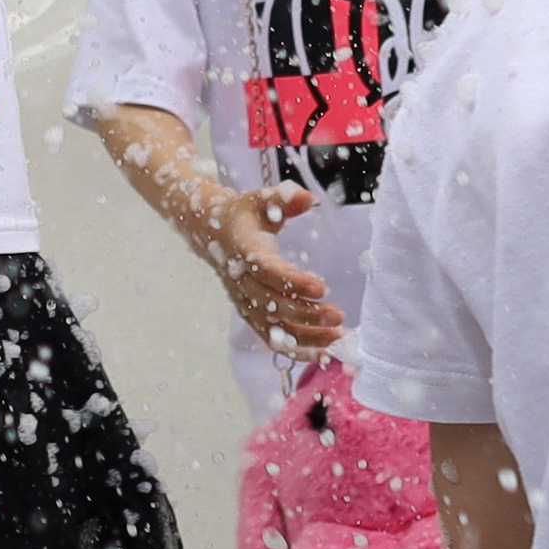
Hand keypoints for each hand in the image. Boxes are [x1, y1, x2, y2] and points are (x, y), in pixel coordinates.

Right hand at [198, 182, 344, 353]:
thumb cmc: (242, 215)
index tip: (322, 287)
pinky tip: (322, 353)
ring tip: (338, 336)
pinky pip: (270, 337)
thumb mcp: (259, 200)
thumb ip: (282, 198)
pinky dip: (295, 348)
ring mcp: (243, 300)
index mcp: (243, 250)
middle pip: (272, 305)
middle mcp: (241, 280)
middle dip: (307, 314)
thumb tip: (307, 196)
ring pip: (272, 326)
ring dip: (305, 336)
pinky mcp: (249, 312)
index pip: (267, 270)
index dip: (292, 281)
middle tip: (339, 315)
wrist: (208, 231)